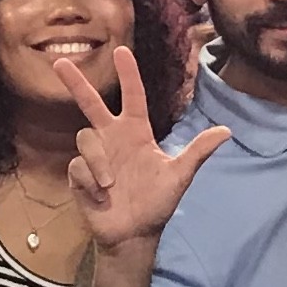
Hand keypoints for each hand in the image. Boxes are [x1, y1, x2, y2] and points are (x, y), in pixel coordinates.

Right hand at [56, 45, 229, 251]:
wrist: (134, 234)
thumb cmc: (157, 203)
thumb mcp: (179, 176)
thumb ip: (198, 151)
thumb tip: (227, 130)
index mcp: (137, 133)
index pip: (132, 97)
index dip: (128, 75)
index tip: (122, 51)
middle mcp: (113, 138)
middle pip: (91, 104)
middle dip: (76, 83)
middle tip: (60, 61)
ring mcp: (95, 155)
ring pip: (85, 138)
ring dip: (99, 163)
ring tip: (112, 185)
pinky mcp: (79, 173)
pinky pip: (79, 165)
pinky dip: (91, 181)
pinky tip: (101, 197)